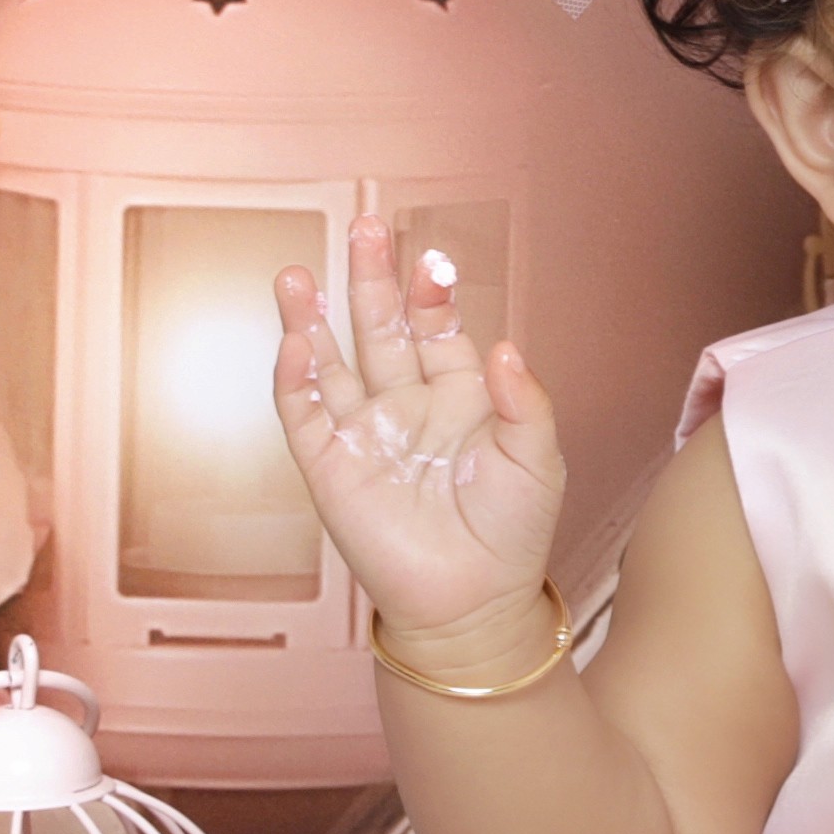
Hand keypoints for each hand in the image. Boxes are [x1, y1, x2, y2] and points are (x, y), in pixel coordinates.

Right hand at [274, 211, 568, 658]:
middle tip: (363, 228)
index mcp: (460, 395)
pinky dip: (296, 378)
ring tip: (295, 274)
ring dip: (312, 319)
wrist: (473, 606)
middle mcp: (407, 404)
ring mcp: (365, 433)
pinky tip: (297, 341)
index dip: (433, 294)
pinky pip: (305, 414)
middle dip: (370, 279)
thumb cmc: (512, 535)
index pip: (438, 327)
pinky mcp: (330, 468)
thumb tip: (506, 346)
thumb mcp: (538, 461)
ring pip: (330, 362)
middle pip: (380, 327)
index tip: (433, 261)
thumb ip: (525, 403)